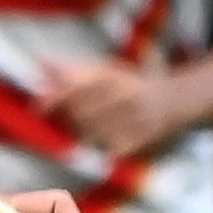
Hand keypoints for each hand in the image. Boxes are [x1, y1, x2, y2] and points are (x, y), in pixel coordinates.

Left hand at [37, 61, 178, 161]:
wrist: (176, 100)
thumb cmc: (129, 86)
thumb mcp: (106, 72)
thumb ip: (73, 71)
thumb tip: (42, 62)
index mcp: (115, 76)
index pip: (79, 86)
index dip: (55, 97)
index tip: (36, 108)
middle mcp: (126, 94)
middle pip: (81, 113)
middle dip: (69, 119)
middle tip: (70, 119)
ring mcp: (136, 117)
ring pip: (92, 133)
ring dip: (83, 135)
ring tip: (94, 127)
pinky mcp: (142, 139)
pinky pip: (109, 150)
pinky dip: (101, 150)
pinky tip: (106, 144)